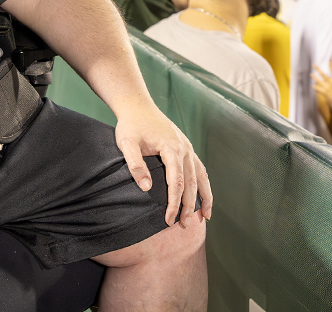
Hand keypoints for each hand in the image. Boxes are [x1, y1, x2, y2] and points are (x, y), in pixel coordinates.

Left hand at [114, 99, 211, 227]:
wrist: (137, 106)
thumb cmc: (131, 125)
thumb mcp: (126, 143)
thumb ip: (135, 164)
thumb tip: (147, 188)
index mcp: (172, 148)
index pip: (177, 182)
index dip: (174, 203)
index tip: (168, 220)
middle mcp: (184, 148)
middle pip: (191, 183)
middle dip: (188, 206)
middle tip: (183, 225)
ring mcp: (187, 147)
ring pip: (200, 176)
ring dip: (203, 197)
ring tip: (204, 217)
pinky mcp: (186, 147)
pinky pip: (199, 169)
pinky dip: (204, 184)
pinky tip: (203, 196)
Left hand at [312, 61, 331, 112]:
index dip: (331, 65)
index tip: (329, 60)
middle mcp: (330, 83)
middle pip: (322, 74)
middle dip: (318, 69)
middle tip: (314, 64)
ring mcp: (326, 87)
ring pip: (318, 81)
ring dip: (314, 77)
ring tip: (311, 74)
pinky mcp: (323, 92)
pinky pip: (317, 88)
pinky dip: (315, 87)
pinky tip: (313, 85)